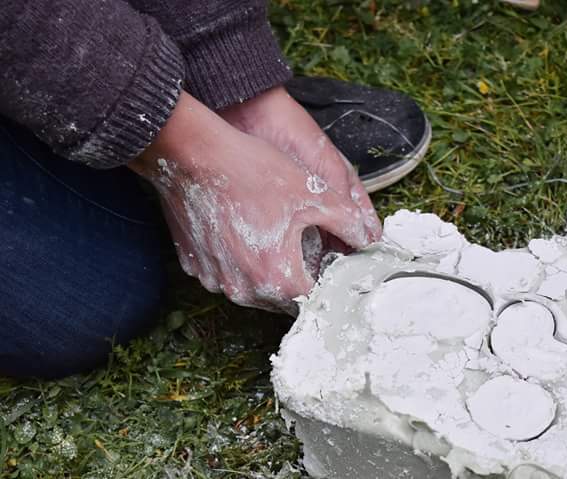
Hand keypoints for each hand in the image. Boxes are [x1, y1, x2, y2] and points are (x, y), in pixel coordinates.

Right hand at [130, 91, 375, 312]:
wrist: (191, 153)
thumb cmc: (252, 171)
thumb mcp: (314, 192)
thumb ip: (348, 221)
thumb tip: (367, 238)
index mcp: (280, 278)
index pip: (315, 297)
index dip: (326, 278)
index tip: (331, 262)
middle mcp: (245, 290)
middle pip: (284, 296)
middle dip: (299, 275)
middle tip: (306, 246)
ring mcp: (216, 280)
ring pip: (253, 287)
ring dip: (268, 270)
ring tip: (274, 237)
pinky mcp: (195, 266)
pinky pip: (226, 273)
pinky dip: (238, 261)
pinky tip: (243, 231)